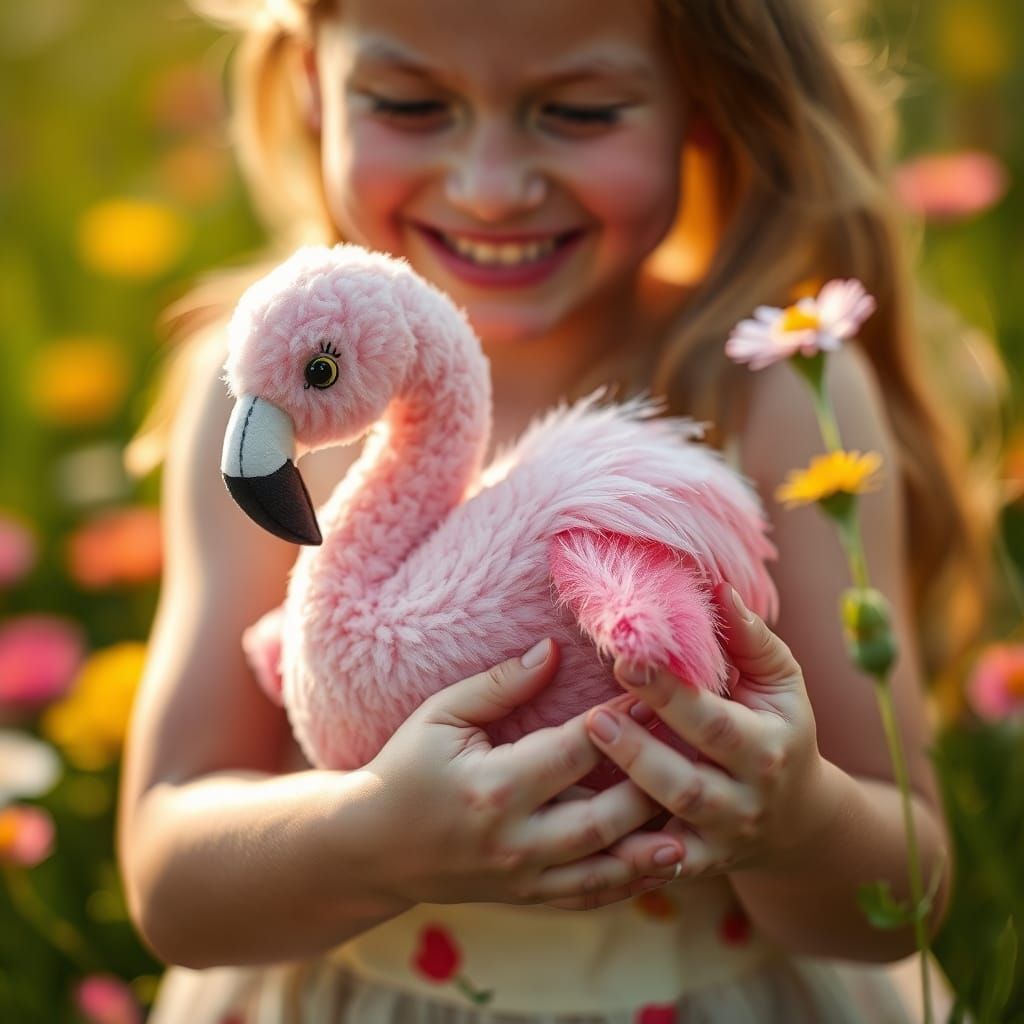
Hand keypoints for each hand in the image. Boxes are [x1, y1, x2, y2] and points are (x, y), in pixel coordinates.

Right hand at [362, 639, 685, 910]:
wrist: (370, 846)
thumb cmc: (404, 767)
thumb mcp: (440, 715)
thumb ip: (499, 684)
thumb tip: (552, 651)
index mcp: (495, 788)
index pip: (577, 750)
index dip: (623, 721)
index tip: (658, 694)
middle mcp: (515, 841)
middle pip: (607, 817)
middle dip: (654, 783)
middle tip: (694, 752)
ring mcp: (523, 878)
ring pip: (607, 868)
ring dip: (655, 845)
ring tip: (698, 815)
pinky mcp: (526, 897)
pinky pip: (588, 896)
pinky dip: (628, 882)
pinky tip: (662, 860)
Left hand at [583, 583, 836, 880]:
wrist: (799, 817)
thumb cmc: (780, 728)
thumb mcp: (780, 684)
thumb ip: (750, 638)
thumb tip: (718, 585)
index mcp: (766, 749)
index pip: (713, 723)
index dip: (671, 693)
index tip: (627, 658)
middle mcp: (746, 800)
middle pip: (689, 784)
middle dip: (641, 752)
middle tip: (594, 717)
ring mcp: (722, 839)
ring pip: (669, 827)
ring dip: (625, 795)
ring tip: (587, 753)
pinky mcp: (699, 864)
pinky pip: (658, 866)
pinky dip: (626, 855)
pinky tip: (586, 831)